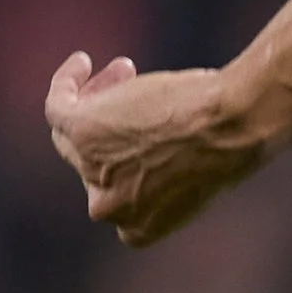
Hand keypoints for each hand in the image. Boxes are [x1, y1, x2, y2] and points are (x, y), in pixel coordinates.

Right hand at [44, 51, 277, 247]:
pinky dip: (67, 82)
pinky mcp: (79, 131)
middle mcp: (108, 208)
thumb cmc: (231, 148)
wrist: (233, 127)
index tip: (139, 133)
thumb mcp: (194, 179)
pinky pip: (58, 104)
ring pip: (75, 130)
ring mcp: (90, 170)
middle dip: (112, 126)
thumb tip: (148, 152)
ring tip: (125, 70)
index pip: (115, 192)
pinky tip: (83, 62)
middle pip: (91, 161)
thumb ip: (160, 179)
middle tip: (134, 92)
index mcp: (136, 229)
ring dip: (98, 99)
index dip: (126, 161)